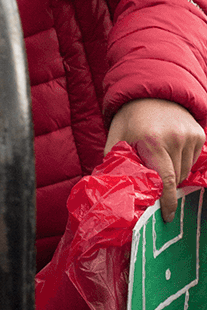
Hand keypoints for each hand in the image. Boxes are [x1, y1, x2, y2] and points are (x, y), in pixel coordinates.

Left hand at [105, 97, 205, 220]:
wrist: (150, 91)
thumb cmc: (129, 119)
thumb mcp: (116, 139)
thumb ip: (114, 164)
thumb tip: (111, 192)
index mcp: (152, 141)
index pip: (166, 180)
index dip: (168, 202)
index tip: (167, 217)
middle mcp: (175, 138)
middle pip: (176, 179)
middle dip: (165, 187)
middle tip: (153, 183)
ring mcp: (190, 136)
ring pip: (186, 171)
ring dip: (174, 174)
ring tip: (159, 162)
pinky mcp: (199, 134)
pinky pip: (193, 160)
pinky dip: (182, 162)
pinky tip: (169, 153)